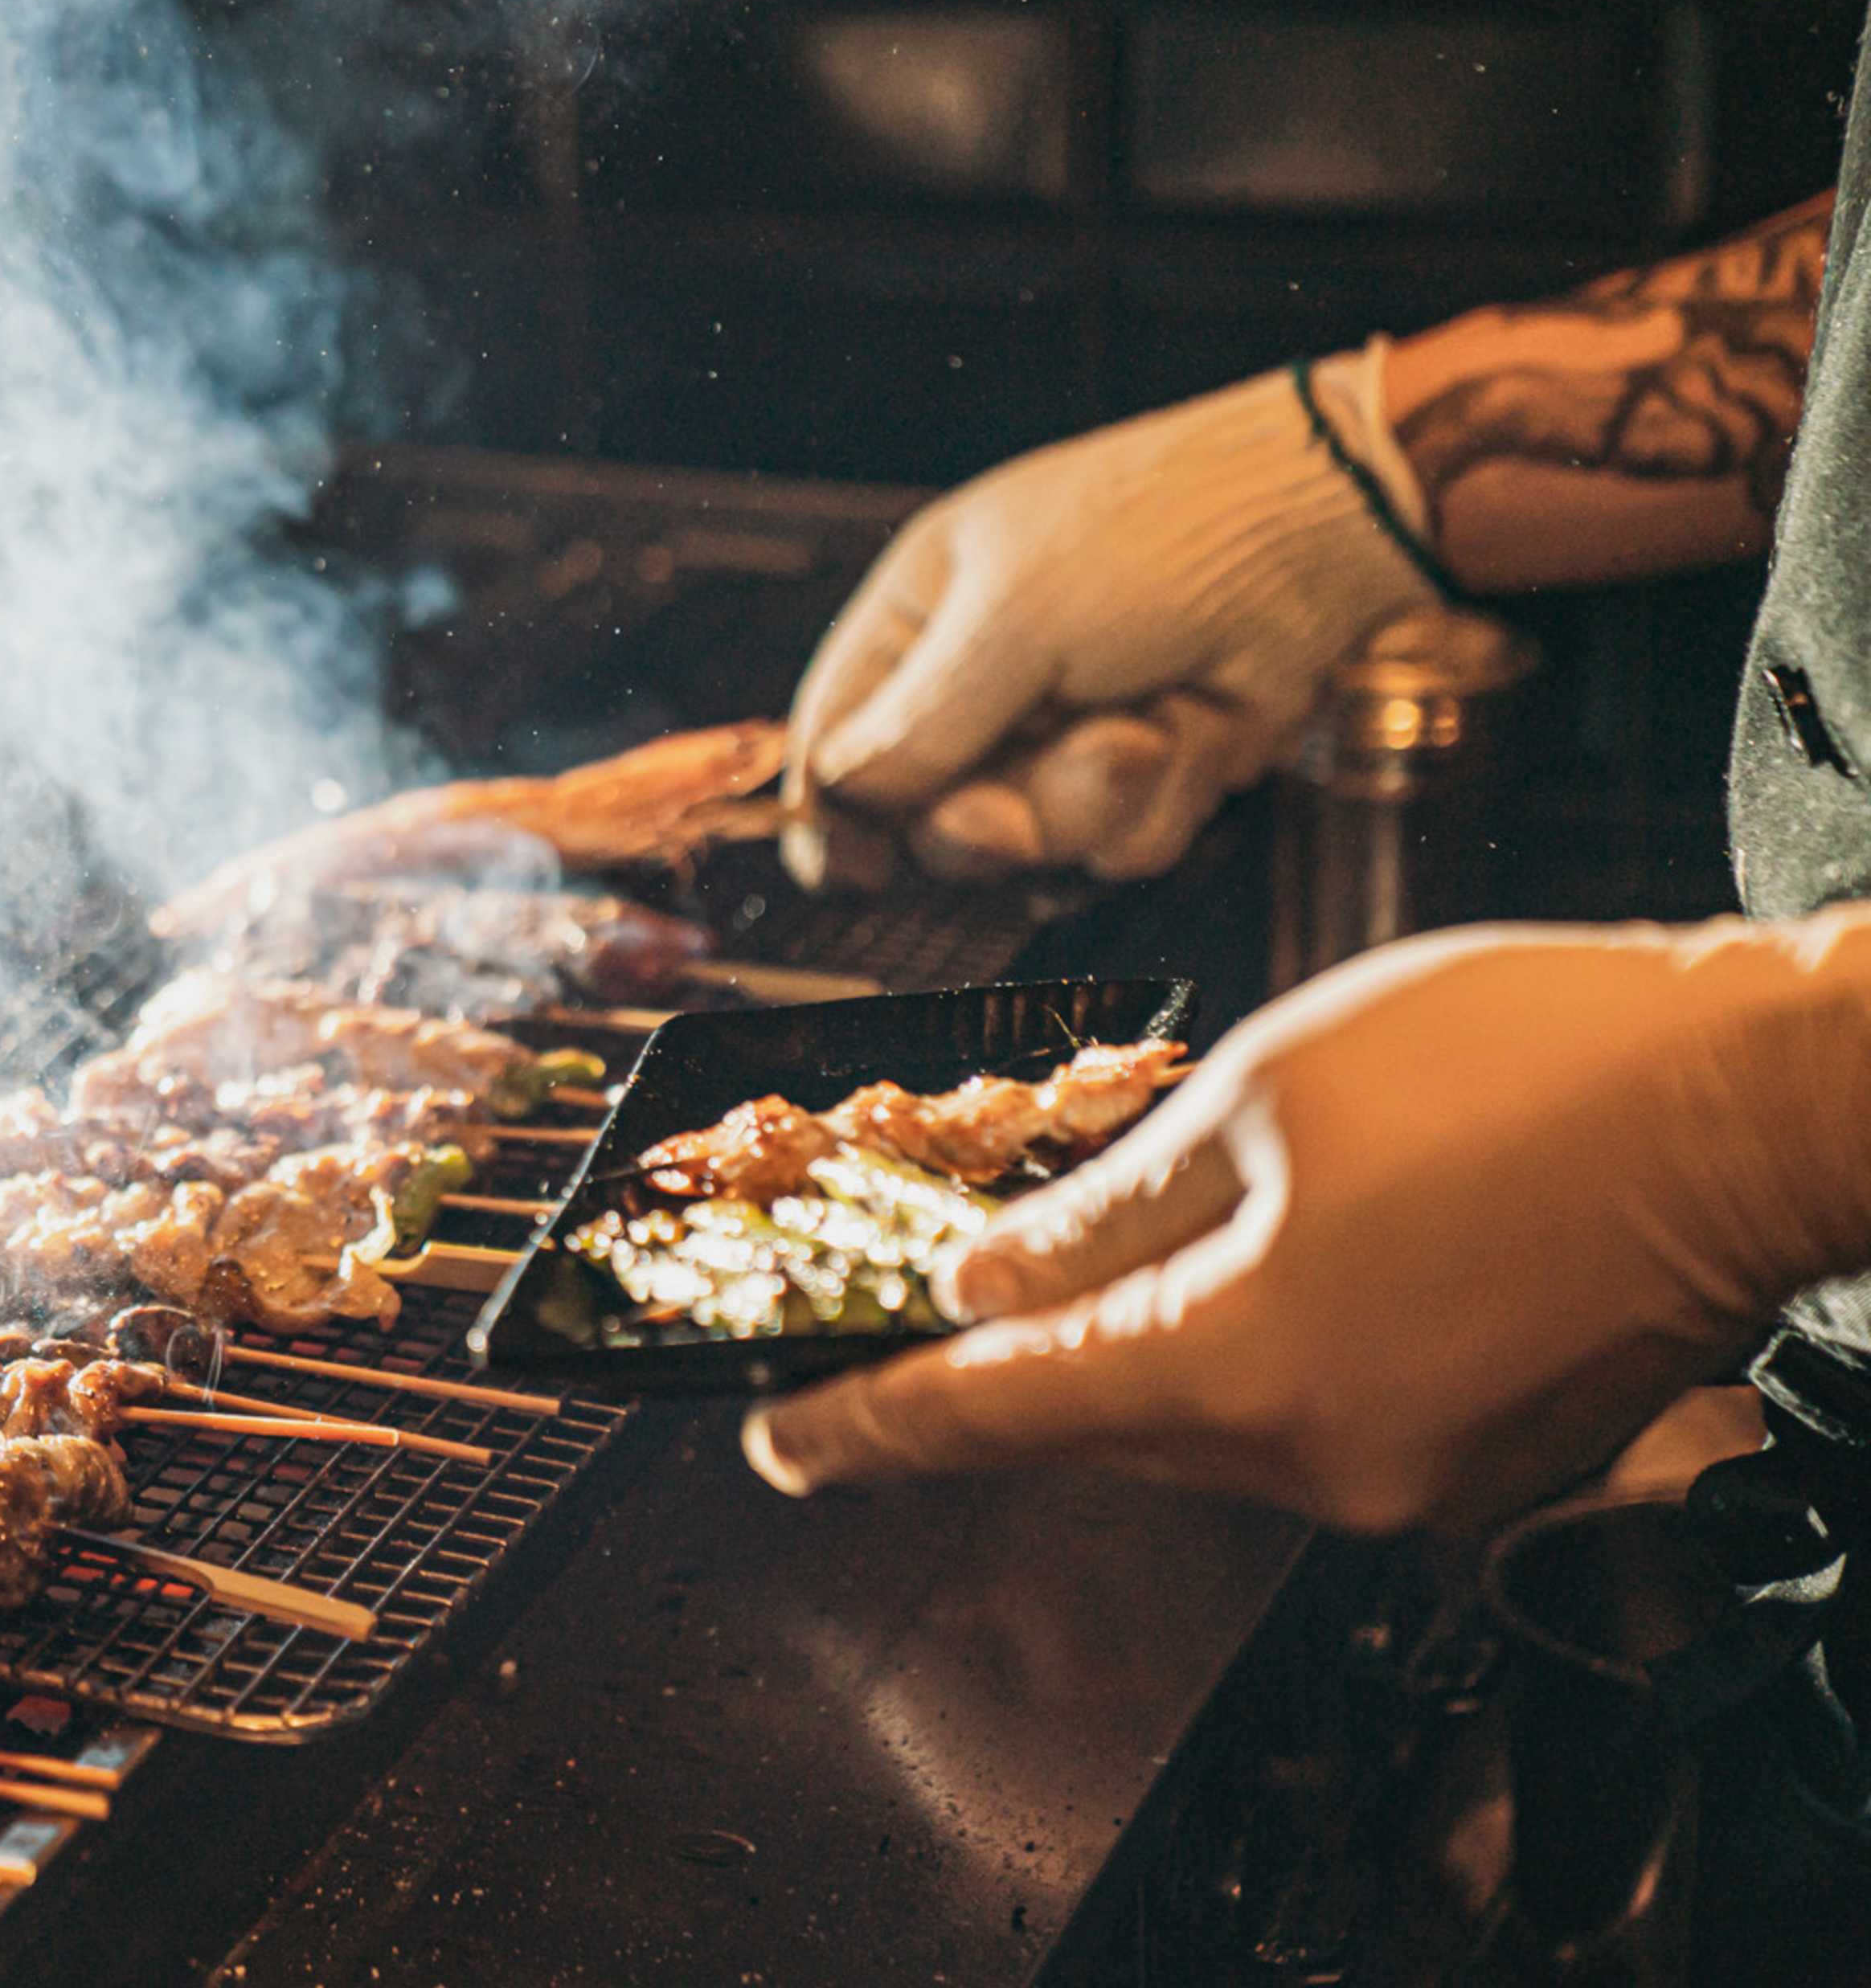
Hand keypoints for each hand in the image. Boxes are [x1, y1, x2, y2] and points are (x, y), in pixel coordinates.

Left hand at [742, 909, 1870, 1532]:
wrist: (1768, 1103)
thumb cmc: (1529, 1063)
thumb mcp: (1263, 1094)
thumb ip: (1107, 1208)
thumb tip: (992, 1280)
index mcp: (1249, 1371)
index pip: (1002, 1415)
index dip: (872, 1425)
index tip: (777, 1439)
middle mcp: (1327, 1466)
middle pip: (1099, 1431)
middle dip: (986, 1387)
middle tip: (877, 1357)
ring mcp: (1417, 1481)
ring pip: (1202, 1429)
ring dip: (1117, 1363)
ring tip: (1042, 1292)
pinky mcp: (1484, 1461)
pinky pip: (1306, 1425)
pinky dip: (1238, 1360)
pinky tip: (1227, 1279)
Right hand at [781, 351, 1435, 884]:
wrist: (1324, 533)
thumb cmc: (1158, 533)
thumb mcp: (1011, 620)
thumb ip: (916, 722)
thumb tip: (837, 793)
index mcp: (924, 616)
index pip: (836, 731)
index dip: (832, 811)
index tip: (849, 873)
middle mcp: (985, 680)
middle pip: (931, 814)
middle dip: (986, 819)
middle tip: (1009, 812)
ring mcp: (1065, 732)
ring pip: (1035, 842)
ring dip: (1092, 800)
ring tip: (1145, 725)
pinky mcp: (1146, 772)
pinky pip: (1121, 843)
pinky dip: (1165, 799)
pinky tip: (1194, 726)